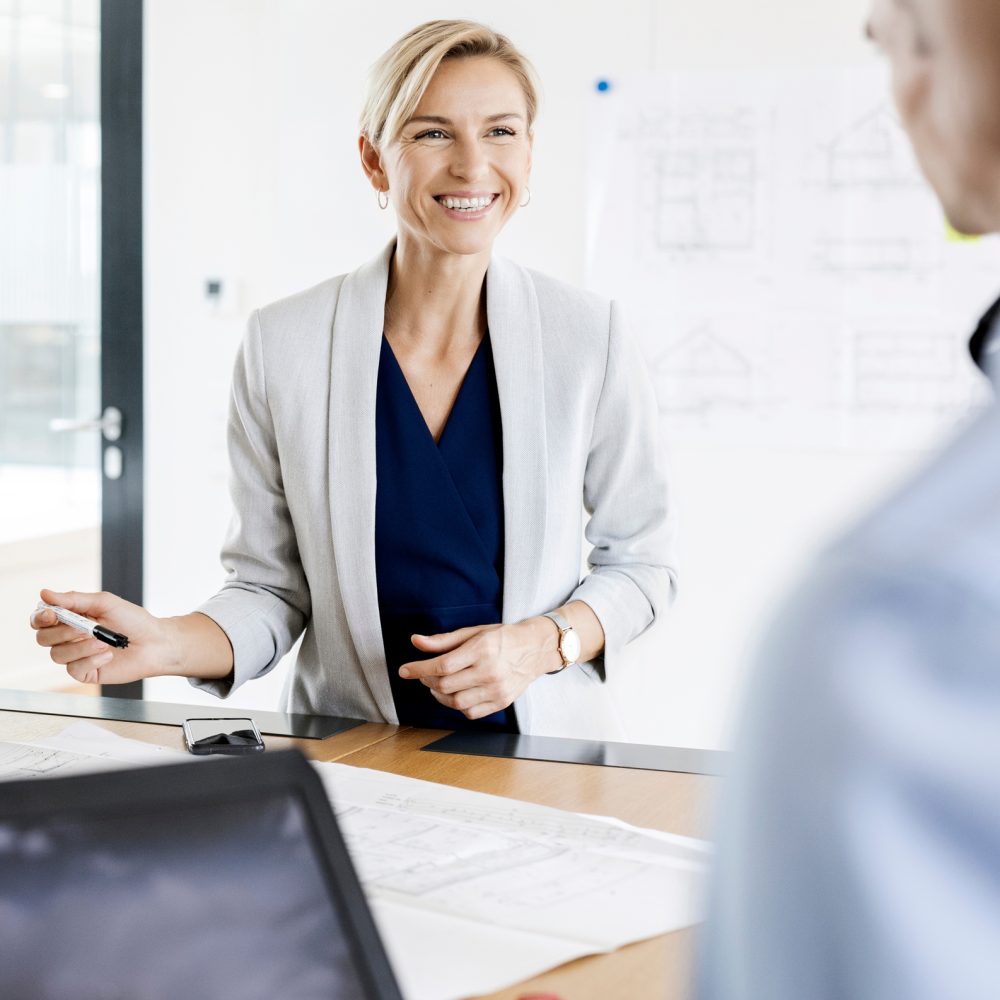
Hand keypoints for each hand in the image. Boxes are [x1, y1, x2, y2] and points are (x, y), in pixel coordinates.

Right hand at [30, 588, 172, 686]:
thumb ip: (74, 599)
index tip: (52, 614)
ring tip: (104, 641)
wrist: (156, 643)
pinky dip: (91, 660)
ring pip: (57, 655)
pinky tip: (108, 655)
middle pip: (43, 639)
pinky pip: (74, 669)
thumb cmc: (134, 621)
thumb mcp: (105, 603)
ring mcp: (77, 656)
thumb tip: (45, 593)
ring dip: (80, 647)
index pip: (41, 619)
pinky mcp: (86, 672)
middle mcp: (70, 637)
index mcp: (72, 618)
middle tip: (84, 628)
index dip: (40, 617)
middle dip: (61, 632)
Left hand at [399, 618, 559, 719]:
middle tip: (425, 674)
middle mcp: (490, 671)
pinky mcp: (502, 702)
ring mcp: (497, 690)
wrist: (535, 649)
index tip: (404, 670)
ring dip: (440, 695)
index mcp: (482, 649)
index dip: (419, 669)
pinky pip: (471, 712)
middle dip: (427, 681)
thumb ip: (443, 640)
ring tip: (438, 685)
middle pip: (446, 685)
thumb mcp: (473, 632)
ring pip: (456, 702)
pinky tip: (456, 693)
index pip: (442, 665)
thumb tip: (416, 641)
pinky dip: (457, 706)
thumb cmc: (502, 637)